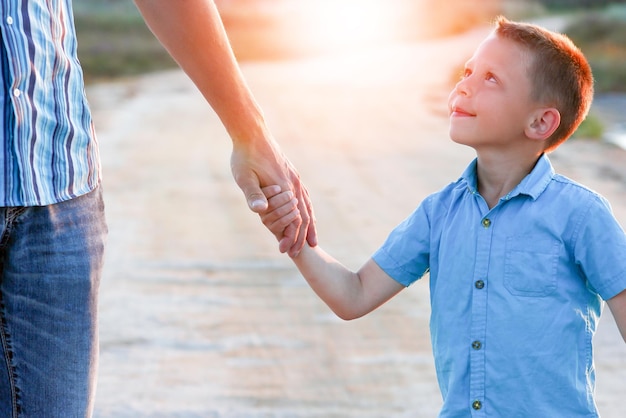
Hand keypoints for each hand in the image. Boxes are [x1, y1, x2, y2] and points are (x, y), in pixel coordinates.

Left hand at [230, 136, 316, 256]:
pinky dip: (307, 210)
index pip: (294, 220)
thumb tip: (260, 211)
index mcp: (284, 188)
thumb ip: (253, 194)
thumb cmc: (244, 156)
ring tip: (310, 240)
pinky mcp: (292, 174)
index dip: (291, 237)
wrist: (252, 133)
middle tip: (297, 254)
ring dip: (309, 225)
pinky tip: (305, 214)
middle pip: (304, 216)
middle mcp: (294, 185)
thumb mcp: (244, 177)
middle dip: (302, 237)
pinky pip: (304, 196)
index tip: (285, 252)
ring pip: (308, 207)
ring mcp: (295, 179)